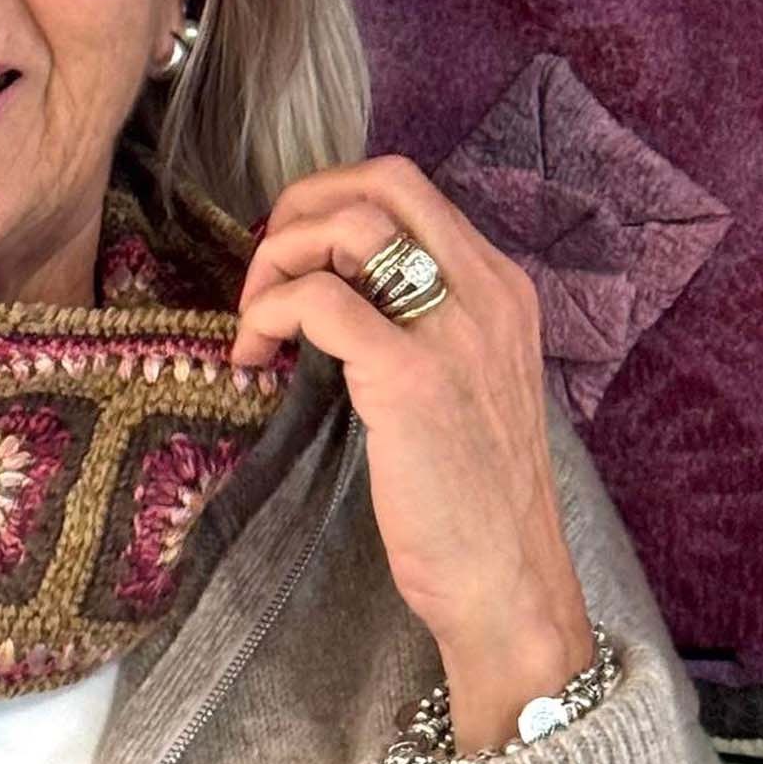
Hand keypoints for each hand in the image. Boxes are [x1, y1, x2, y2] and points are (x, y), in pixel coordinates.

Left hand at [232, 155, 593, 745]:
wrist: (508, 583)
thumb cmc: (474, 505)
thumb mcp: (465, 391)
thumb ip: (422, 330)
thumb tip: (340, 298)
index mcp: (501, 290)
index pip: (409, 190)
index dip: (331, 205)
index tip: (294, 264)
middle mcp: (487, 292)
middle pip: (382, 179)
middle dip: (299, 207)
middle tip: (264, 274)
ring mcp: (453, 331)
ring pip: (347, 224)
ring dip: (276, 259)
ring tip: (255, 323)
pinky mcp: (410, 377)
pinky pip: (319, 300)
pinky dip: (269, 313)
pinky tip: (254, 359)